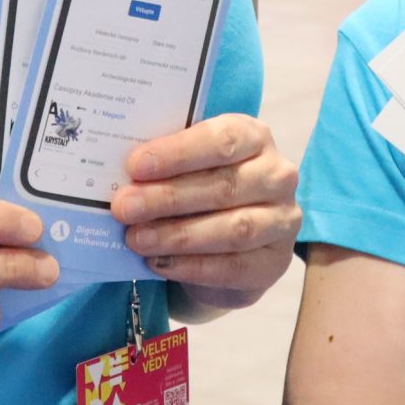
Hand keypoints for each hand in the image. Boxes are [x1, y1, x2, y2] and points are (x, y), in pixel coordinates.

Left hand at [113, 113, 299, 310]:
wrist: (224, 243)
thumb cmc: (200, 189)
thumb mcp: (187, 166)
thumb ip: (165, 164)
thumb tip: (123, 175)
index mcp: (254, 137)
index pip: (222, 140)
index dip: (178, 153)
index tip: (135, 165)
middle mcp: (277, 176)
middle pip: (224, 186)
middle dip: (168, 197)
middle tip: (124, 207)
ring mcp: (281, 221)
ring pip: (233, 229)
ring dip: (178, 235)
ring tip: (136, 239)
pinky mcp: (274, 263)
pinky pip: (233, 267)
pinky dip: (191, 266)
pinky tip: (158, 263)